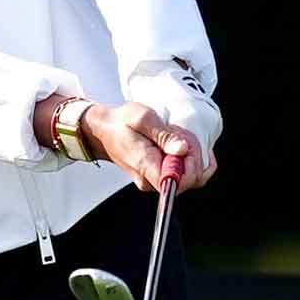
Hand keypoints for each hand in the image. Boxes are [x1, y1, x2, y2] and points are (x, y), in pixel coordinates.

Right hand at [82, 101, 217, 192]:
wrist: (106, 130)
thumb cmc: (121, 123)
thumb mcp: (143, 118)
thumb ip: (164, 135)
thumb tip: (182, 150)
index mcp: (145, 166)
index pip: (178, 182)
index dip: (191, 164)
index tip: (185, 144)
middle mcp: (150, 180)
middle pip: (189, 179)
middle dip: (193, 154)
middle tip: (179, 133)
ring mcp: (155, 181)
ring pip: (190, 176)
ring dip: (191, 154)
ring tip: (175, 136)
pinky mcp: (160, 177)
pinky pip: (184, 174)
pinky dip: (189, 158)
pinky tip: (180, 143)